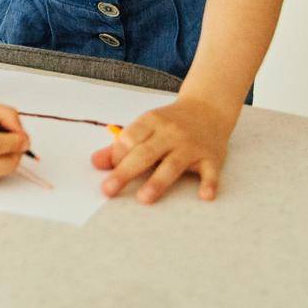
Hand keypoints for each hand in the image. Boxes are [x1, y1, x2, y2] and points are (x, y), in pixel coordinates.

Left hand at [92, 97, 232, 203]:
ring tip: (144, 199)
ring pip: (173, 164)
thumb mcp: (145, 127)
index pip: (129, 139)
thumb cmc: (170, 123)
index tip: (108, 172)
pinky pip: (211, 171)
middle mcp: (171, 133)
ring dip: (158, 182)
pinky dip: (209, 183)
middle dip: (125, 171)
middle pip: (145, 153)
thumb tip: (95, 162)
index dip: (116, 156)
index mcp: (151, 122)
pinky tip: (204, 196)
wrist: (208, 109)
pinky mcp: (211, 157)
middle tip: (108, 190)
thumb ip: (120, 146)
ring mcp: (191, 145)